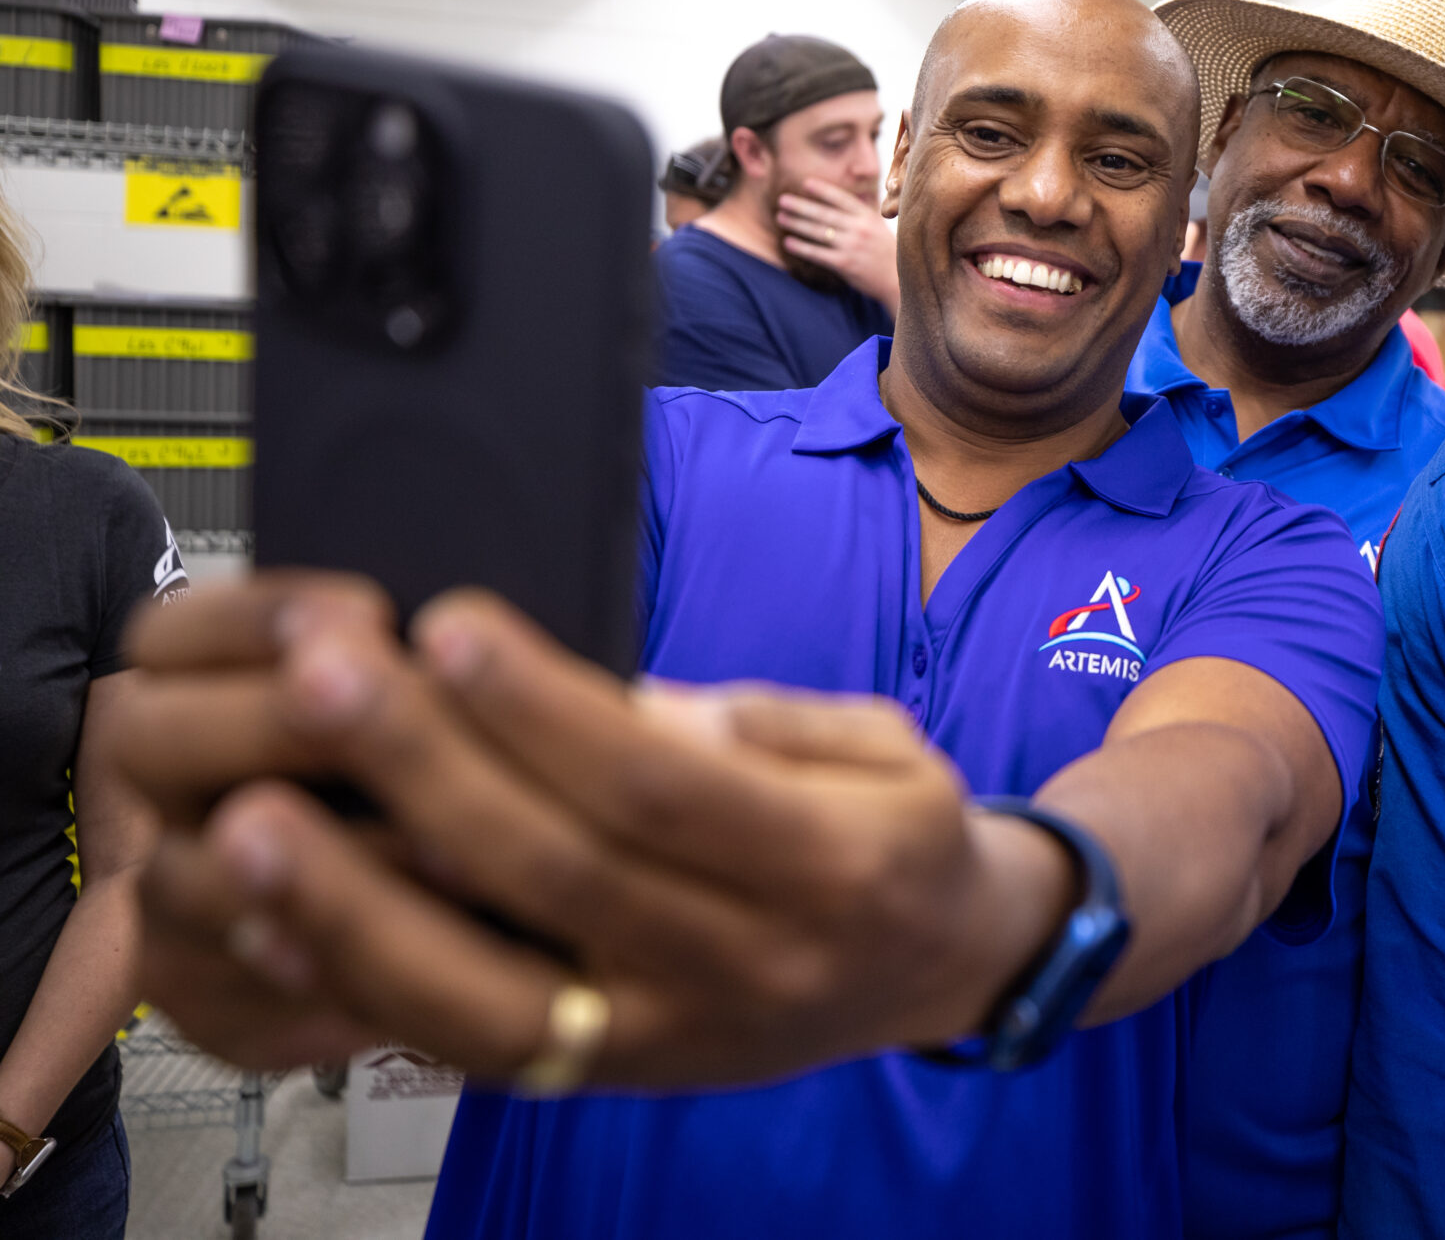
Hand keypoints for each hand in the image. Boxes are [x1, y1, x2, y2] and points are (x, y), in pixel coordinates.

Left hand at [106, 576, 1071, 1085]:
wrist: (939, 973)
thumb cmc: (900, 839)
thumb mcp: (888, 750)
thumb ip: (774, 723)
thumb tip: (641, 707)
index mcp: (827, 866)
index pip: (659, 786)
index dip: (542, 707)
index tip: (445, 624)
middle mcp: (743, 966)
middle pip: (557, 873)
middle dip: (425, 769)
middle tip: (321, 674)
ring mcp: (666, 1036)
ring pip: (490, 993)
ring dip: (355, 907)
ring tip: (249, 819)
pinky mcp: (606, 1076)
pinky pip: (468, 1047)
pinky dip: (364, 986)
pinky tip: (278, 918)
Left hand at [776, 179, 898, 311]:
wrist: (899, 281)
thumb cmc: (888, 254)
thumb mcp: (880, 228)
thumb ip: (863, 214)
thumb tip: (852, 197)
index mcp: (868, 217)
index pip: (842, 199)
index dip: (823, 190)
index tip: (806, 183)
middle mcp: (860, 229)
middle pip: (825, 214)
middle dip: (801, 206)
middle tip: (782, 199)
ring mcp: (852, 246)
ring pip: (818, 232)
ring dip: (796, 224)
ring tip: (780, 218)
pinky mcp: (845, 264)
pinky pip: (818, 253)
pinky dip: (801, 247)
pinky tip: (788, 242)